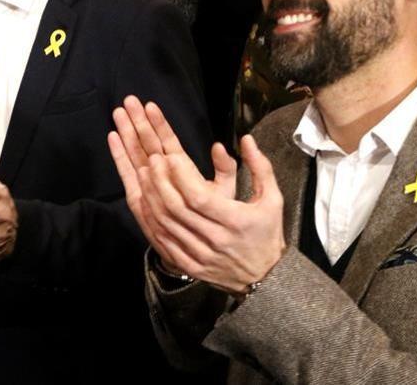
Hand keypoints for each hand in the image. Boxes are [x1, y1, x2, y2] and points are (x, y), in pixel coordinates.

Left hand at [108, 96, 285, 294]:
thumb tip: (245, 139)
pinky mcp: (191, 266)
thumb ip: (260, 167)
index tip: (170, 156)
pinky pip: (163, 241)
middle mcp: (217, 240)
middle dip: (160, 181)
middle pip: (178, 208)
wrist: (265, 277)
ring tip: (143, 174)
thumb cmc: (267, 232)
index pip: (199, 197)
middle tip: (152, 160)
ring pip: (166, 224)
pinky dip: (151, 220)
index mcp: (236, 221)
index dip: (180, 176)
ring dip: (151, 197)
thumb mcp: (273, 199)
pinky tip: (145, 201)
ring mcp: (201, 255)